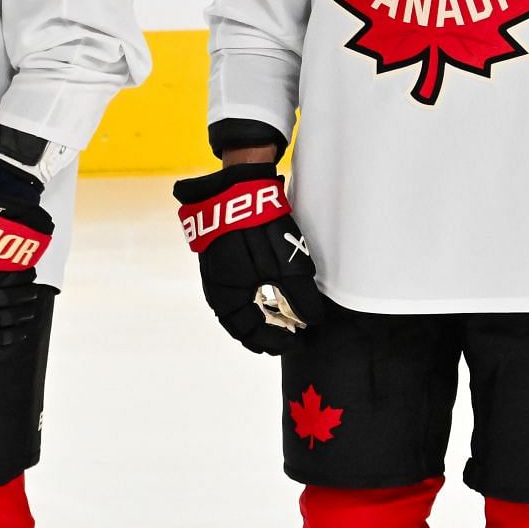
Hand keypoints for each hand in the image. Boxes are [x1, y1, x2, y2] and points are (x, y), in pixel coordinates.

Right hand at [174, 162, 328, 353]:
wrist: (239, 186)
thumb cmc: (261, 230)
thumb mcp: (288, 267)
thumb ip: (301, 298)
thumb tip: (313, 321)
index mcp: (226, 297)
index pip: (247, 332)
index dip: (272, 342)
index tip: (294, 342)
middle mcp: (215, 287)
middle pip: (238, 321)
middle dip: (263, 331)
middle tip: (286, 335)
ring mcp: (215, 269)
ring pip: (235, 303)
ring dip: (258, 313)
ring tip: (281, 315)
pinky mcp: (220, 252)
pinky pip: (234, 285)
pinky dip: (252, 294)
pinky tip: (268, 288)